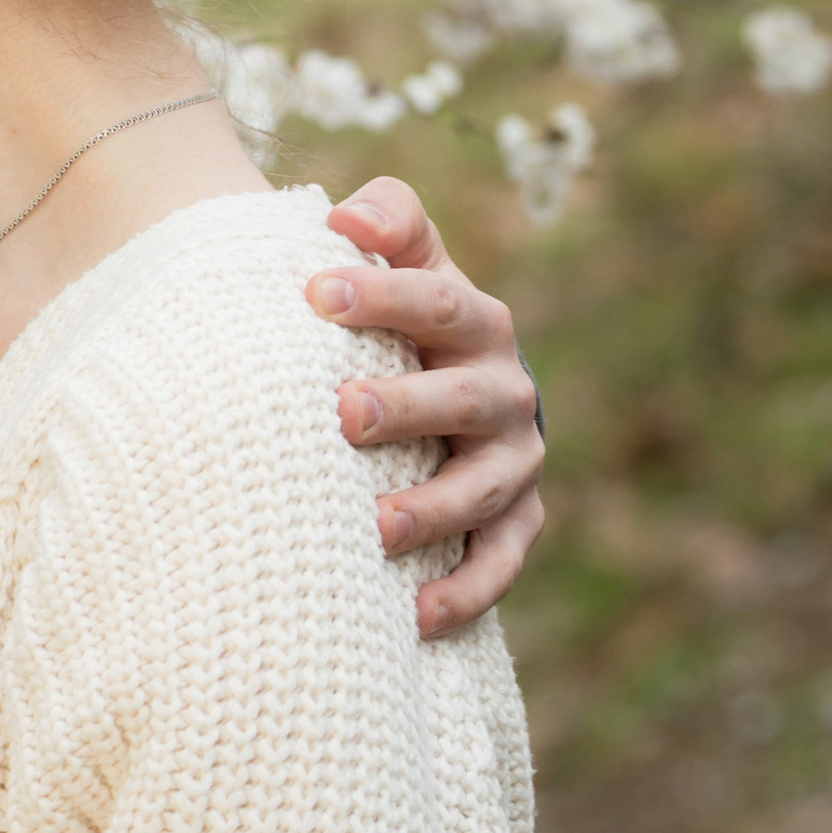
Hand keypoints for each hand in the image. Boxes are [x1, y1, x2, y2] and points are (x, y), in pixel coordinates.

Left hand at [310, 175, 543, 637]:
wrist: (465, 389)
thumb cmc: (410, 320)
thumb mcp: (410, 258)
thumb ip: (387, 218)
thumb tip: (345, 217)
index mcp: (477, 321)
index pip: (437, 299)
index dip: (382, 293)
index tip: (316, 293)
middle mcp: (506, 391)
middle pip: (464, 398)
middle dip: (407, 406)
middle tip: (342, 414)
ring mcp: (514, 464)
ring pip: (484, 490)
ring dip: (433, 510)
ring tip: (374, 526)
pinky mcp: (515, 525)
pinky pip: (498, 565)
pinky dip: (464, 592)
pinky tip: (413, 615)